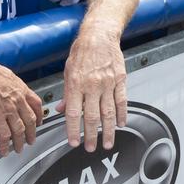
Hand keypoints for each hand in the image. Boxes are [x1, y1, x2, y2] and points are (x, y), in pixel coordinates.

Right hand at [0, 50, 42, 155]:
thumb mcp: (3, 73)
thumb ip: (9, 84)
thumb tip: (8, 87)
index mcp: (19, 88)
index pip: (36, 104)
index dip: (39, 115)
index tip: (38, 120)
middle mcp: (17, 99)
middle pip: (30, 120)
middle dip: (31, 133)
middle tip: (31, 139)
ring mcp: (8, 110)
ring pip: (19, 131)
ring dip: (19, 142)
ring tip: (19, 148)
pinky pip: (4, 136)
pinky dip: (5, 146)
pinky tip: (4, 150)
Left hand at [57, 29, 126, 152]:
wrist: (99, 35)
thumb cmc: (82, 52)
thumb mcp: (68, 71)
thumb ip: (66, 94)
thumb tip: (61, 111)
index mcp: (76, 84)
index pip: (74, 113)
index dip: (73, 130)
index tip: (74, 142)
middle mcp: (92, 85)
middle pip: (92, 117)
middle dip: (91, 136)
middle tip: (91, 148)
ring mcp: (108, 83)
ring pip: (108, 113)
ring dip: (108, 131)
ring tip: (108, 143)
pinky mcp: (120, 80)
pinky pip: (122, 101)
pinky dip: (122, 114)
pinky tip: (121, 124)